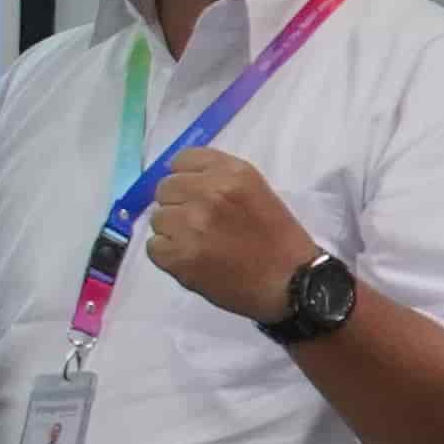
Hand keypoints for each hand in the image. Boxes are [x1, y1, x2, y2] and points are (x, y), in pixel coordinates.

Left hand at [139, 149, 318, 324]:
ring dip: (172, 231)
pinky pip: (153, 246)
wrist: (290, 282)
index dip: (185, 177)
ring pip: (157, 218)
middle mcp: (208, 193)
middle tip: (198, 224)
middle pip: (165, 188)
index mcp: (232, 173)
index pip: (182, 160)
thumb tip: (178, 177)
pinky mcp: (179, 255)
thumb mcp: (254, 191)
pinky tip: (191, 260)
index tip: (194, 193)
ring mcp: (191, 224)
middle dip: (177, 204)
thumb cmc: (276, 238)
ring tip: (198, 244)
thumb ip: (218, 179)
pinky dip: (167, 255)